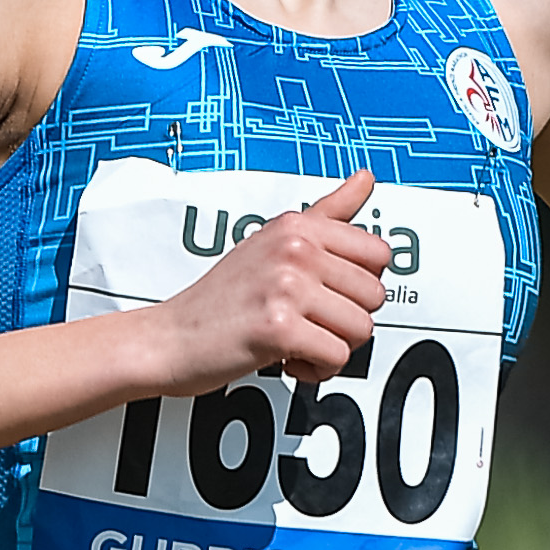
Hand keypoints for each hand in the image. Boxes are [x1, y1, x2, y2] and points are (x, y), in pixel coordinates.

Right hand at [130, 172, 387, 398]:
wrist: (171, 338)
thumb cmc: (222, 297)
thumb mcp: (274, 240)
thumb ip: (328, 213)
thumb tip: (366, 179)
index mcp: (298, 226)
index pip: (378, 254)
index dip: (359, 285)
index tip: (327, 293)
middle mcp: (295, 250)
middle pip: (374, 296)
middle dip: (347, 320)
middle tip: (307, 322)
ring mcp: (286, 288)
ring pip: (361, 329)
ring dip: (332, 347)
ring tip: (296, 340)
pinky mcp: (279, 329)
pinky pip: (336, 357)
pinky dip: (315, 370)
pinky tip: (287, 359)